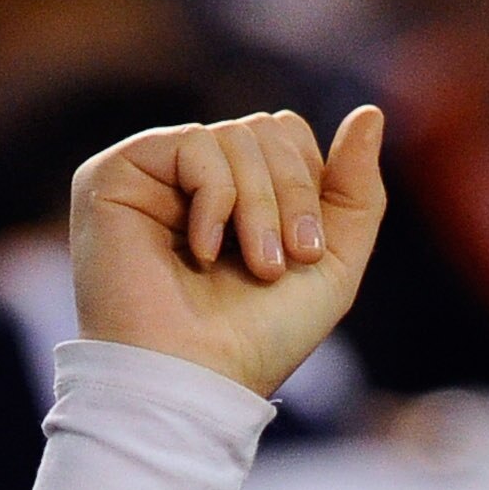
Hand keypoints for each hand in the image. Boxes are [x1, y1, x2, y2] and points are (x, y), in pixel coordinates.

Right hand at [70, 106, 385, 402]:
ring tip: (254, 266)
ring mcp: (154, 171)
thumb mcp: (333, 264)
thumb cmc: (261, 337)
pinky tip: (203, 251)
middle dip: (291, 195)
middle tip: (282, 262)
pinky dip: (216, 199)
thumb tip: (371, 112)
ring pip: (235, 135)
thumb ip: (356, 191)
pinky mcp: (117, 173)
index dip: (310, 186)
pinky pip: (195, 144)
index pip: (290, 138)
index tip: (308, 254)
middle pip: (267, 128)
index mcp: (243, 193)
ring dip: (259, 206)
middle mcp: (196, 176)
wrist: (201, 378)